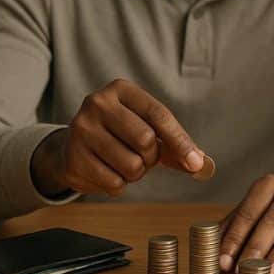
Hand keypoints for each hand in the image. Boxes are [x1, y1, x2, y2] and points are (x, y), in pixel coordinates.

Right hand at [31, 79, 206, 196]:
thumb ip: (174, 143)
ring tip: (125, 163)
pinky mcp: (72, 159)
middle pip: (146, 141)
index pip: (159, 115)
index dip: (180, 141)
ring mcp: (80, 130)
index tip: (195, 162)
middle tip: (143, 156)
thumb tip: (200, 163)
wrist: (74, 146)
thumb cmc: (121, 134)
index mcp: (121, 89)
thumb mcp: (147, 127)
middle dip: (152, 157)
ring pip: (131, 165)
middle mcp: (97, 103)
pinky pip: (113, 183)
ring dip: (136, 173)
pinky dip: (119, 184)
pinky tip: (108, 171)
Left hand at [219, 173, 273, 273]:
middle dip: (257, 246)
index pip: (249, 212)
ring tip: (270, 273)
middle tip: (243, 269)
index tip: (224, 260)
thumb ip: (235, 225)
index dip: (235, 237)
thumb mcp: (257, 205)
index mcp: (268, 185)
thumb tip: (212, 250)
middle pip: (273, 220)